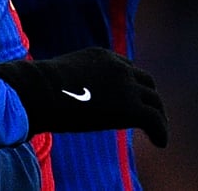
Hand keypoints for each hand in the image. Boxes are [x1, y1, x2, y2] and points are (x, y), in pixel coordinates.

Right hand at [0, 47, 167, 146]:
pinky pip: (155, 120)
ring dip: (157, 116)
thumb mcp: (57, 76)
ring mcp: (126, 85)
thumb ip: (71, 80)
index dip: (131, 84)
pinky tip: (160, 142)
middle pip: (146, 82)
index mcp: (101, 55)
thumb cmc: (36, 88)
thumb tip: (57, 94)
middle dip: (148, 98)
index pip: (127, 68)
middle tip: (148, 115)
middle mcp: (118, 66)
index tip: (130, 98)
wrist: (36, 94)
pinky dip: (161, 132)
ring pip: (155, 101)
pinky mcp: (130, 107)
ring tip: (156, 131)